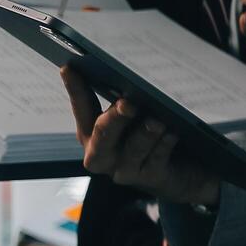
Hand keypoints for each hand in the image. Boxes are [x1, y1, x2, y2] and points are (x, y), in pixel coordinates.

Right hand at [64, 65, 222, 205]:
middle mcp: (102, 154)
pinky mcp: (150, 176)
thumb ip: (122, 102)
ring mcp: (125, 168)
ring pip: (134, 148)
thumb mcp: (132, 118)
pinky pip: (156, 158)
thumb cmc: (148, 136)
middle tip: (128, 104)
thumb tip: (127, 77)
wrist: (176, 171)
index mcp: (91, 134)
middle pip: (104, 133)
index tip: (69, 68)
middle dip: (115, 118)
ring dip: (146, 132)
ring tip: (157, 120)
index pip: (81, 107)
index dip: (75, 89)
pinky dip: (164, 144)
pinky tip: (172, 133)